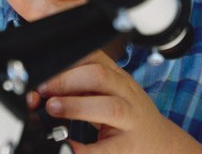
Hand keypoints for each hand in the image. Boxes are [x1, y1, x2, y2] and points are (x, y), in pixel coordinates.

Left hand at [31, 50, 201, 153]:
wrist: (160, 143)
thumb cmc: (127, 115)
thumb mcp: (108, 93)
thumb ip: (80, 87)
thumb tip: (41, 89)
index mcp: (118, 77)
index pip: (93, 57)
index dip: (65, 61)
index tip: (42, 70)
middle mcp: (126, 94)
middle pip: (100, 77)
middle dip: (67, 80)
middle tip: (43, 90)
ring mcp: (130, 120)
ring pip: (109, 107)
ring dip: (76, 106)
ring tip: (53, 108)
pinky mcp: (128, 146)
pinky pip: (108, 148)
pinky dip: (87, 149)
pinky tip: (70, 146)